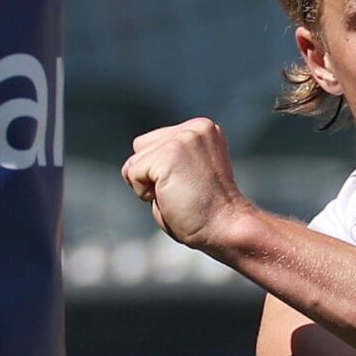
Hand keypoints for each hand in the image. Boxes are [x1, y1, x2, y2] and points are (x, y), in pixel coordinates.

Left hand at [120, 118, 256, 251]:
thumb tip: (128, 167)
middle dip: (151, 175)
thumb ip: (165, 161)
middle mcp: (193, 128)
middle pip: (140, 148)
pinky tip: (172, 199)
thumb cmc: (205, 214)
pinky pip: (133, 174)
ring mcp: (182, 138)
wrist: (227, 227)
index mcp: (201, 129)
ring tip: (179, 196)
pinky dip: (144, 194)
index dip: (159, 172)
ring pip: (134, 162)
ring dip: (148, 186)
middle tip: (184, 193)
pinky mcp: (170, 153)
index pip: (153, 143)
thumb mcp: (187, 176)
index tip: (190, 186)